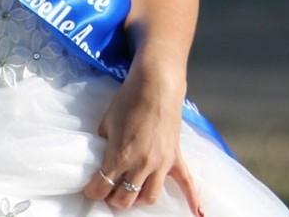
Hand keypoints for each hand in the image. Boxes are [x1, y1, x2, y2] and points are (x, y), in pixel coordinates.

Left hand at [82, 62, 203, 214]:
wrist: (156, 83)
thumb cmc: (128, 99)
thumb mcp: (107, 122)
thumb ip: (104, 144)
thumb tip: (102, 156)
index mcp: (120, 155)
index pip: (102, 187)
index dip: (92, 191)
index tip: (90, 190)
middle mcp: (141, 164)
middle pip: (125, 199)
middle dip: (113, 199)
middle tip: (108, 191)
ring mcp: (161, 163)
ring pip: (149, 197)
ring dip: (138, 199)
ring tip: (131, 193)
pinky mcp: (175, 157)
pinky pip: (186, 183)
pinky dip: (193, 199)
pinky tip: (198, 214)